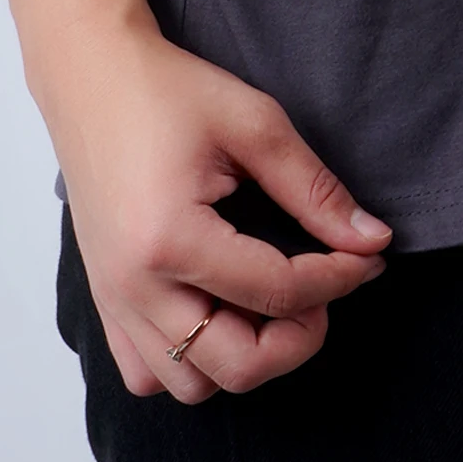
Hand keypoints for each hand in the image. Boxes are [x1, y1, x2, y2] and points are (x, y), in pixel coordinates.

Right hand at [42, 14, 391, 405]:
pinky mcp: (104, 300)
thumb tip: (371, 239)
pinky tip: (218, 312)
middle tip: (323, 290)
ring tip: (270, 300)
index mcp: (170, 239)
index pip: (278, 292)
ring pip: (191, 384)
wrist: (91, 77)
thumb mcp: (255, 124)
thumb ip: (315, 190)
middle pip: (237, 366)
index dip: (338, 279)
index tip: (367, 258)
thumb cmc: (167, 91)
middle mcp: (134, 287)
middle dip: (298, 338)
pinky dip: (191, 360)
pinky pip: (148, 373)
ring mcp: (113, 301)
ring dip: (244, 356)